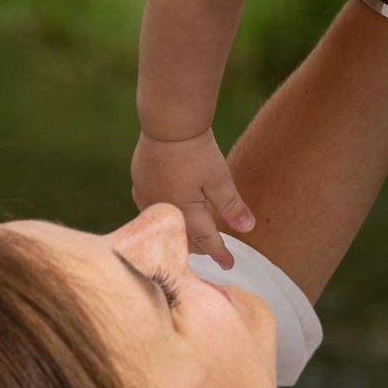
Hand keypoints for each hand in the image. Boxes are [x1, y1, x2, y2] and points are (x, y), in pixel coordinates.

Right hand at [130, 129, 255, 268]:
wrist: (168, 123)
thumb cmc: (195, 150)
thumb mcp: (220, 178)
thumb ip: (232, 206)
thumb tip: (248, 228)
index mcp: (185, 212)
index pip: (206, 241)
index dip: (219, 253)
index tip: (229, 264)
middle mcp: (164, 209)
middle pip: (183, 236)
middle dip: (200, 247)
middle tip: (213, 251)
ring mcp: (147, 196)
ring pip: (167, 224)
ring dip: (181, 232)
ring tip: (193, 237)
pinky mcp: (139, 182)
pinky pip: (151, 208)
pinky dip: (166, 214)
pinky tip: (170, 211)